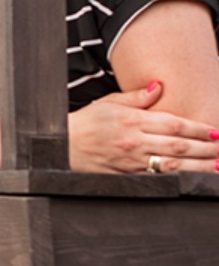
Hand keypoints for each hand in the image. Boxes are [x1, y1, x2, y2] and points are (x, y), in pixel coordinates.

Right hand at [69, 81, 218, 172]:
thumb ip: (136, 97)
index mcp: (131, 121)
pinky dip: (178, 179)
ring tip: (218, 165)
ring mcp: (131, 161)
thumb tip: (159, 86)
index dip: (199, 129)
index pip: (173, 124)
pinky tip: (192, 178)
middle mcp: (134, 142)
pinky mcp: (127, 176)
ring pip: (173, 165)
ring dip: (199, 166)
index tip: (217, 131)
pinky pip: (158, 179)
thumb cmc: (86, 122)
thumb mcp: (108, 103)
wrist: (62, 145)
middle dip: (207, 148)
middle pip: (179, 146)